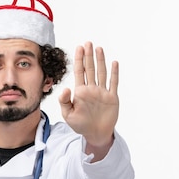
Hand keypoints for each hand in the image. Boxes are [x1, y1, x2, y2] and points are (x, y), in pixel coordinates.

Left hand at [58, 42, 118, 158]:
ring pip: (101, 73)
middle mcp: (91, 89)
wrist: (95, 134)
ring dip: (100, 61)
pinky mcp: (111, 98)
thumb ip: (65, 101)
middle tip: (88, 43)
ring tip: (99, 48)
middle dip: (88, 56)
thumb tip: (66, 89)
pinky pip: (113, 83)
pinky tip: (114, 63)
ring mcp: (102, 92)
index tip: (79, 47)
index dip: (79, 59)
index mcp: (80, 91)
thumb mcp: (68, 115)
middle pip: (90, 69)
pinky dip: (114, 73)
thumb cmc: (80, 125)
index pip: (79, 71)